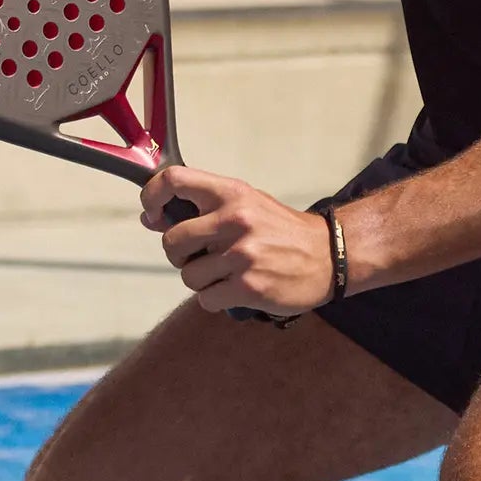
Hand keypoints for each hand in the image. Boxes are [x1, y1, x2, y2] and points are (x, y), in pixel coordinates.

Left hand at [141, 167, 333, 318]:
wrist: (329, 255)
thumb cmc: (282, 231)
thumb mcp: (247, 205)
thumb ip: (203, 209)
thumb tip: (152, 218)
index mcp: (232, 193)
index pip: (174, 180)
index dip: (151, 196)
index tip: (152, 213)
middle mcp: (235, 220)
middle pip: (172, 241)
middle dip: (180, 255)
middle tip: (201, 256)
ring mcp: (241, 255)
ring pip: (188, 276)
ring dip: (201, 281)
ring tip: (227, 274)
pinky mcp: (248, 286)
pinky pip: (206, 299)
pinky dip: (217, 299)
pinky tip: (237, 290)